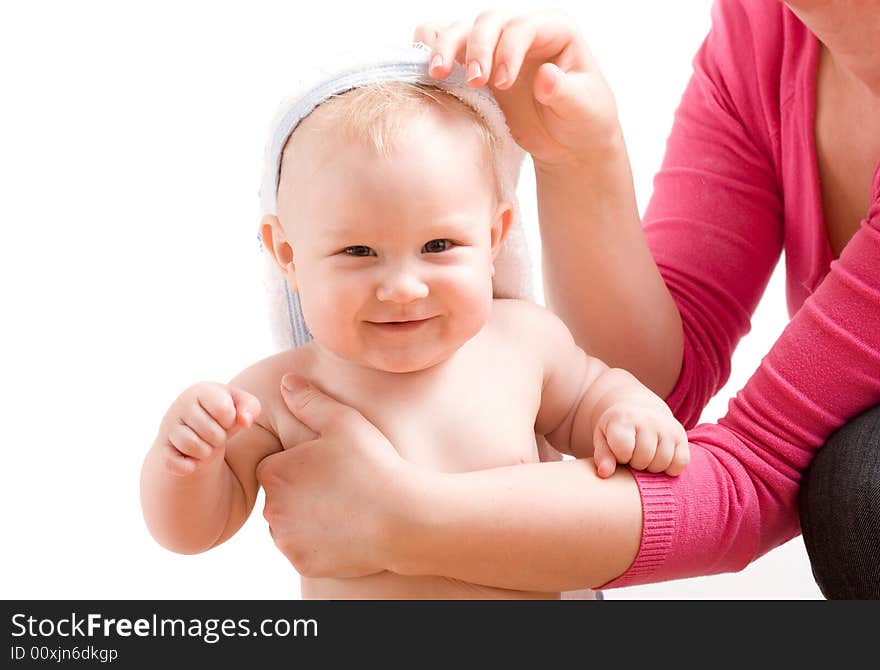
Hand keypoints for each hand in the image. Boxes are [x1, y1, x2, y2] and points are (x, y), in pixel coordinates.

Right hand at [158, 382, 260, 475]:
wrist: (194, 431)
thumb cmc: (222, 415)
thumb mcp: (240, 405)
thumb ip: (251, 407)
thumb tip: (246, 421)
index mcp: (202, 391)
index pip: (224, 410)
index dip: (230, 420)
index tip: (225, 418)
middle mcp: (181, 405)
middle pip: (211, 432)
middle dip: (219, 438)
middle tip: (215, 434)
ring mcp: (169, 428)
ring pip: (193, 447)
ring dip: (206, 452)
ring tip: (205, 444)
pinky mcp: (162, 450)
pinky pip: (175, 463)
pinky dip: (189, 466)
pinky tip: (193, 460)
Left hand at [256, 374, 412, 577]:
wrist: (405, 519)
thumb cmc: (374, 465)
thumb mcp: (343, 421)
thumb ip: (309, 401)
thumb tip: (286, 382)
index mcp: (275, 472)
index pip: (276, 466)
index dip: (303, 464)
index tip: (330, 464)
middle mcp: (271, 509)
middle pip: (281, 496)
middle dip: (303, 491)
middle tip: (341, 485)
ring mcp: (287, 540)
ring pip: (291, 524)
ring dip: (308, 518)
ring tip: (346, 507)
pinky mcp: (304, 563)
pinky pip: (305, 549)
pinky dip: (321, 542)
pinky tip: (348, 529)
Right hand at [415, 9, 621, 168]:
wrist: (569, 143)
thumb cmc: (584, 120)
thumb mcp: (585, 109)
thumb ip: (566, 92)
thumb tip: (544, 76)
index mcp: (555, 30)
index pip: (523, 26)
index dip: (508, 49)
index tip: (503, 83)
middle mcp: (522, 32)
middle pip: (489, 22)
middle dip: (476, 48)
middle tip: (475, 83)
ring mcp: (497, 48)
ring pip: (463, 30)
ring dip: (446, 48)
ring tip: (438, 74)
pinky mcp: (477, 68)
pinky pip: (448, 47)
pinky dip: (432, 51)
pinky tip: (426, 67)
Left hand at [591, 378, 688, 478]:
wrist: (638, 409)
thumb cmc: (616, 430)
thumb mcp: (602, 438)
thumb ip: (602, 456)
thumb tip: (605, 474)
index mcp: (624, 419)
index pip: (624, 449)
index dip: (620, 457)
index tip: (618, 452)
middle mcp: (648, 420)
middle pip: (644, 459)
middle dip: (636, 464)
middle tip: (632, 456)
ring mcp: (667, 427)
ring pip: (662, 463)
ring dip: (652, 467)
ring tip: (644, 457)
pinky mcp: (681, 435)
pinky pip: (681, 462)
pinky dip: (670, 468)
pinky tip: (659, 460)